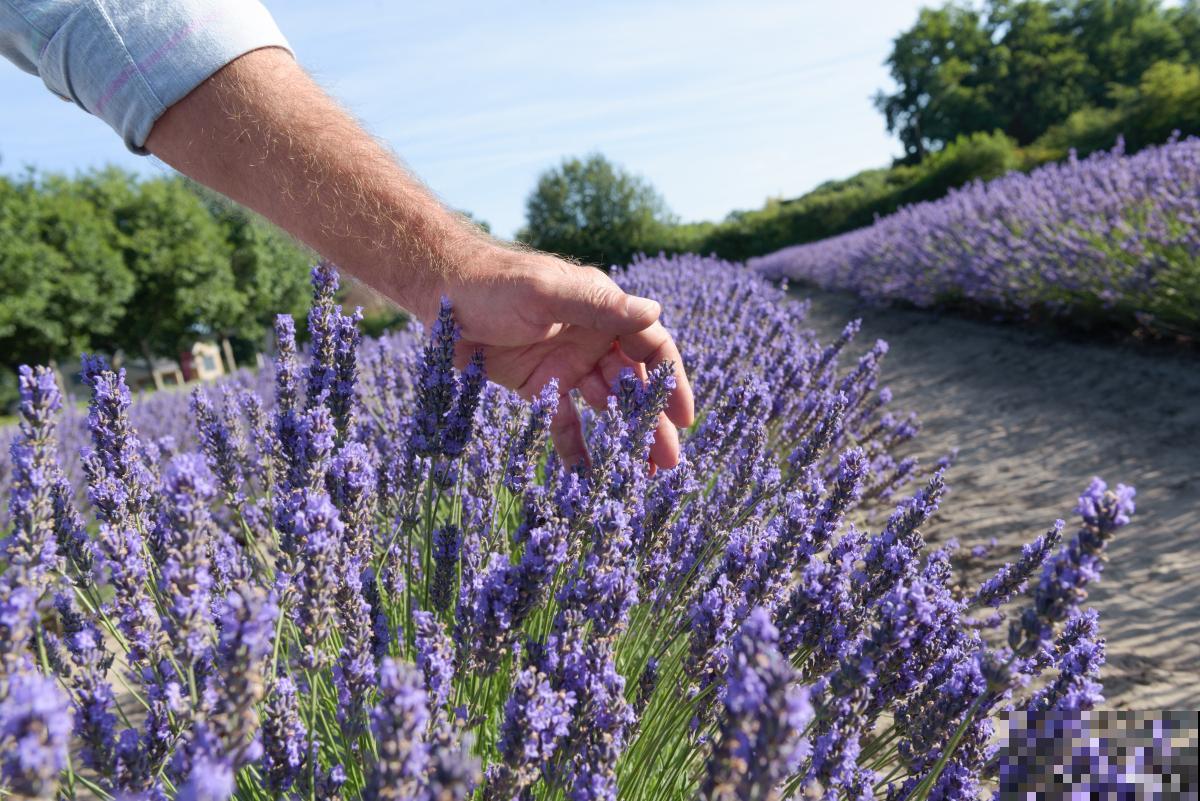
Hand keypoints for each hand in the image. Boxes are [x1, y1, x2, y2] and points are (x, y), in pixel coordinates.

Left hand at [430, 246, 694, 469]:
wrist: (440, 294)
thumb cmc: (495, 283)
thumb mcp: (547, 292)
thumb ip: (599, 305)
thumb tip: (654, 309)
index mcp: (602, 310)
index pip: (651, 346)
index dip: (672, 380)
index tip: (684, 417)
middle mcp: (591, 338)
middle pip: (633, 383)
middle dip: (652, 421)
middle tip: (668, 462)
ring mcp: (565, 364)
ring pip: (605, 406)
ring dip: (624, 438)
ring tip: (642, 475)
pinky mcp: (537, 386)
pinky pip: (563, 421)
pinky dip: (576, 448)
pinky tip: (588, 478)